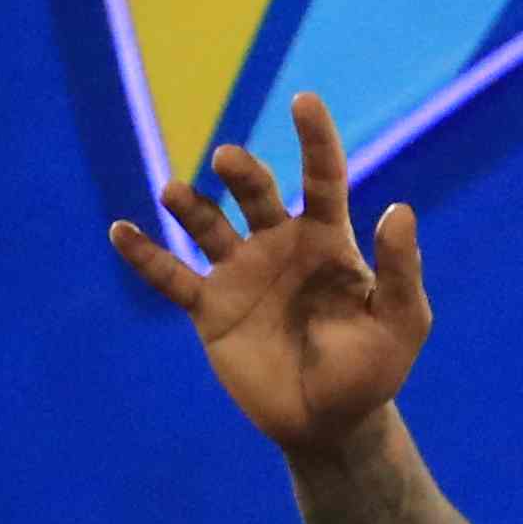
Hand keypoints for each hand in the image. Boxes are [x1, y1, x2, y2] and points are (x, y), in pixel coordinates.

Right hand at [107, 97, 435, 456]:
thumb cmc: (373, 371)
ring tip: (174, 194)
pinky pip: (170, 274)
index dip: (315, 139)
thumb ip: (401, 272)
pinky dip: (144, 254)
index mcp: (327, 242)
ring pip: (206, 223)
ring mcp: (239, 273)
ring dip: (189, 205)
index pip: (322, 179)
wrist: (330, 423)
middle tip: (228, 161)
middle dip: (241, 171)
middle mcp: (278, 245)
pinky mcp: (209, 307)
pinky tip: (121, 231)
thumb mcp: (401, 325)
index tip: (304, 100)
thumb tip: (399, 210)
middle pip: (254, 192)